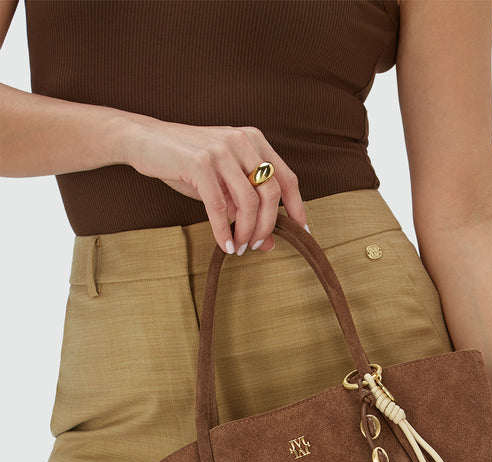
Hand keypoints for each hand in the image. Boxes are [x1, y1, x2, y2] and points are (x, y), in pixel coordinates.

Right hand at [121, 118, 307, 254]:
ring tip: (240, 246)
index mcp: (254, 141)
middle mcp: (242, 141)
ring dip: (247, 231)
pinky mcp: (200, 163)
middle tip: (256, 245)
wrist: (145, 141)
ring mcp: (221, 150)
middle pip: (272, 193)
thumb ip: (246, 208)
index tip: (303, 233)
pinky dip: (224, 231)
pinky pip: (220, 206)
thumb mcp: (223, 186)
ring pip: (249, 201)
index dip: (297, 208)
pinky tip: (225, 245)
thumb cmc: (187, 164)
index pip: (287, 178)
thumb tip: (268, 242)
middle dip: (268, 226)